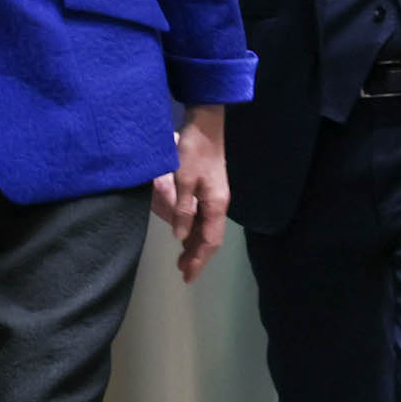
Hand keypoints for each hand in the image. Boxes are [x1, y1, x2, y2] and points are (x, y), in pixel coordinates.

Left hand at [149, 105, 229, 282]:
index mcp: (216, 205)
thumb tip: (181, 237)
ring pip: (208, 229)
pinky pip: (204, 218)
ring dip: (196, 245)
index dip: (198, 260)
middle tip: (183, 272)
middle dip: (198, 256)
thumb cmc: (193, 151)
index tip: (187, 276)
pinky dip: (195, 231)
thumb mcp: (184, 180)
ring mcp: (216, 197)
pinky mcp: (210, 190)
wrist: (205, 126)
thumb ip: (183, 209)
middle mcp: (219, 204)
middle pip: (211, 238)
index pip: (209, 241)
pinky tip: (186, 234)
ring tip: (183, 259)